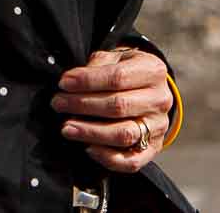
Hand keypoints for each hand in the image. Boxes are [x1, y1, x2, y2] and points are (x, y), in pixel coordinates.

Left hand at [50, 48, 172, 174]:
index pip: (118, 77)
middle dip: (83, 105)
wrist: (147, 90)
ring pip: (124, 134)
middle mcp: (161, 100)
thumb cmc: (125, 72)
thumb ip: (97, 65)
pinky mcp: (154, 149)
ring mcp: (159, 126)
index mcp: (153, 71)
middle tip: (58, 104)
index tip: (64, 83)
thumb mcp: (115, 58)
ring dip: (90, 132)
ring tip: (66, 127)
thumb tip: (71, 82)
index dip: (88, 81)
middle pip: (119, 106)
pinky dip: (107, 157)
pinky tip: (87, 147)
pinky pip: (131, 161)